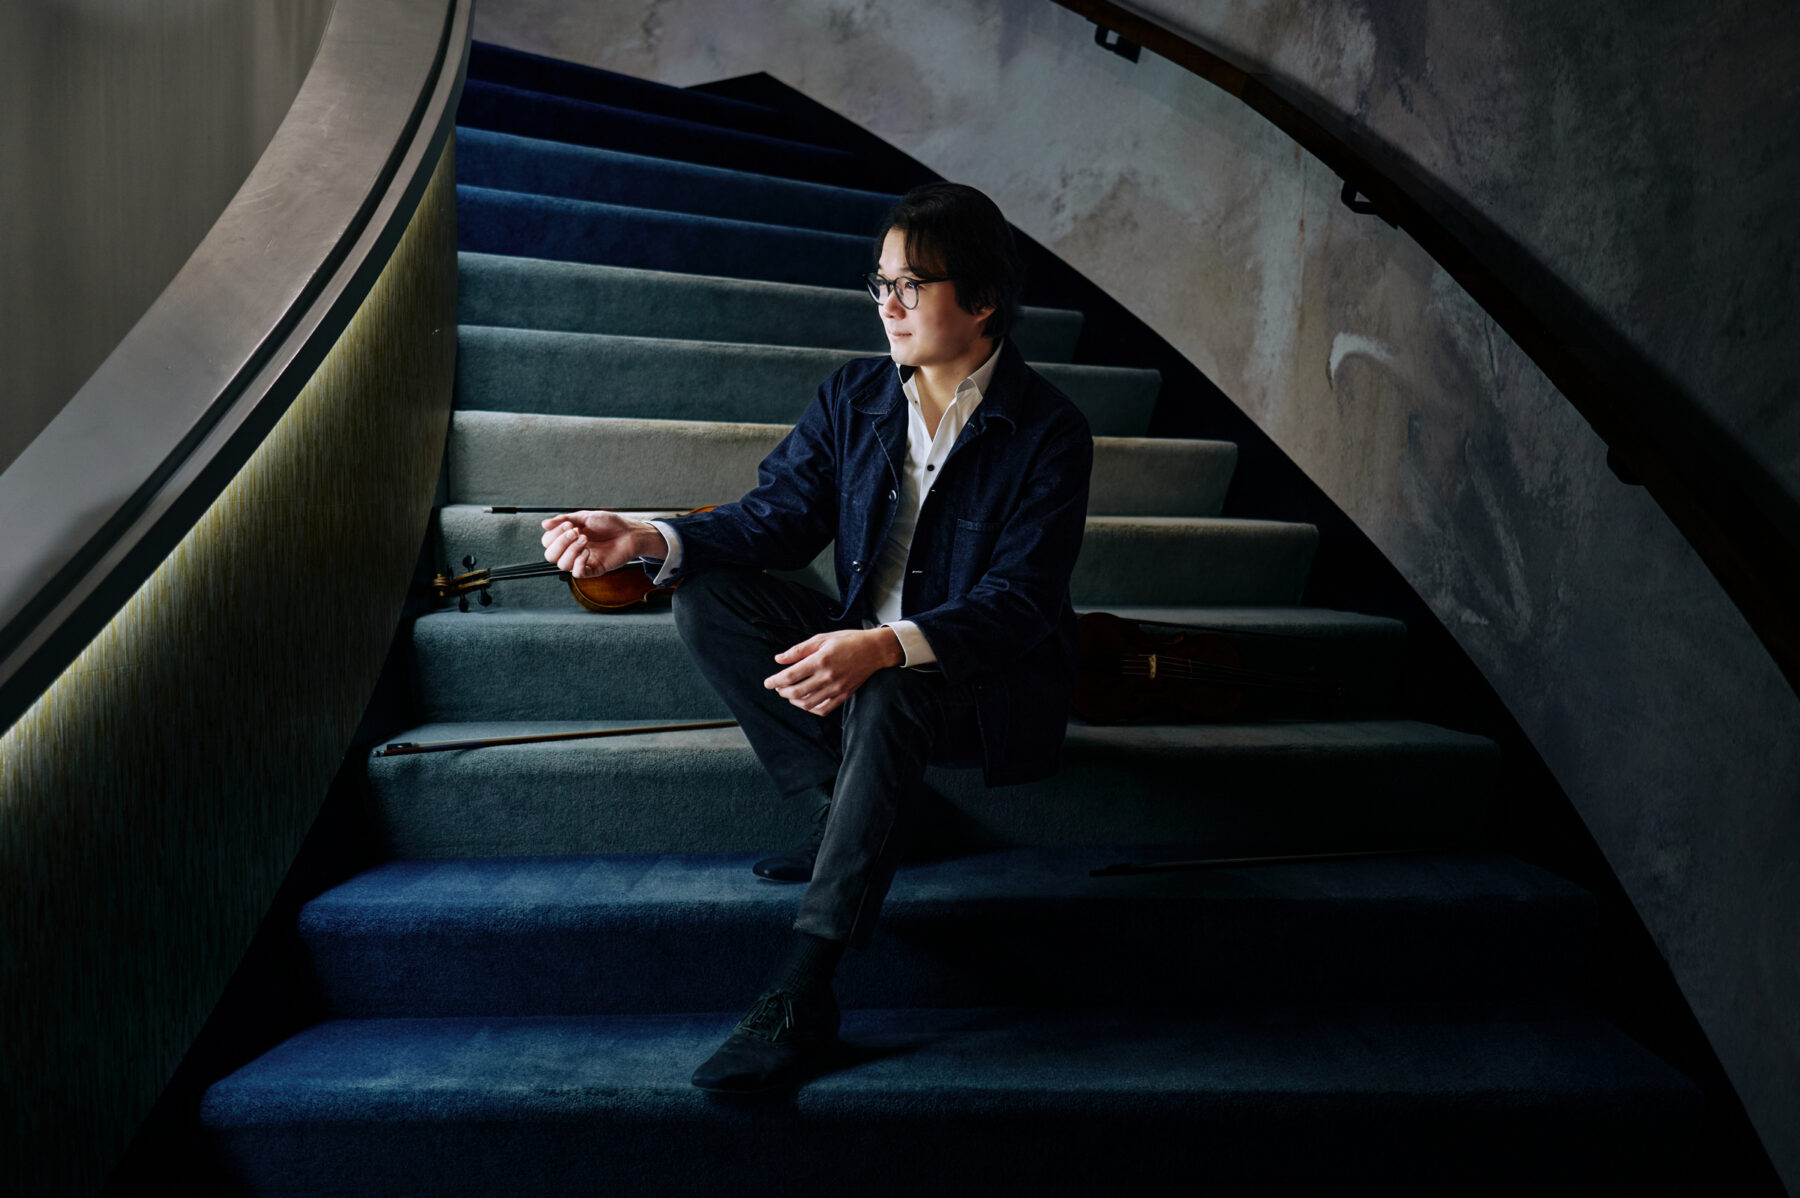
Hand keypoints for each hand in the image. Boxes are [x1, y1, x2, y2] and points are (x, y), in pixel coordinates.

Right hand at [539, 510, 663, 576]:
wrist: (630, 532)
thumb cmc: (609, 524)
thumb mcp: (586, 517)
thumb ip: (565, 520)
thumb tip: (544, 524)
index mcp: (568, 538)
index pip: (547, 542)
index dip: (554, 534)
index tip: (569, 524)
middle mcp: (572, 551)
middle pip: (550, 556)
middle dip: (560, 543)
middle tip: (576, 532)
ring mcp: (582, 561)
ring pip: (562, 565)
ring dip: (571, 550)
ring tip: (585, 539)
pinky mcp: (593, 569)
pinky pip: (577, 573)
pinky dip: (579, 562)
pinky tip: (588, 552)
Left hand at [765, 628, 903, 716]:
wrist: (875, 651)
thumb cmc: (848, 641)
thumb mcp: (822, 638)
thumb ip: (799, 650)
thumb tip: (778, 659)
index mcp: (820, 660)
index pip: (790, 676)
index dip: (775, 681)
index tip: (767, 682)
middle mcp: (827, 677)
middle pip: (796, 692)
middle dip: (782, 691)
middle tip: (777, 687)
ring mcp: (836, 689)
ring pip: (807, 704)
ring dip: (793, 701)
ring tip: (789, 693)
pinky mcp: (843, 696)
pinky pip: (823, 709)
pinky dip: (810, 708)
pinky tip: (805, 701)